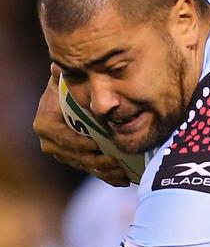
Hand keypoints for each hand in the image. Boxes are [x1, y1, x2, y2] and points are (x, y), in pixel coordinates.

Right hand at [33, 64, 130, 185]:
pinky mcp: (79, 159)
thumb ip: (63, 74)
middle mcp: (52, 142)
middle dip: (96, 162)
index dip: (78, 143)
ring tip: (124, 172)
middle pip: (75, 156)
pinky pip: (94, 169)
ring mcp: (66, 153)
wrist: (77, 96)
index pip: (61, 137)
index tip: (97, 145)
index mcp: (46, 123)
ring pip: (86, 165)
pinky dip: (109, 175)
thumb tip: (57, 68)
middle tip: (117, 162)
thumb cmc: (73, 83)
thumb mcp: (68, 77)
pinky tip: (125, 179)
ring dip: (105, 171)